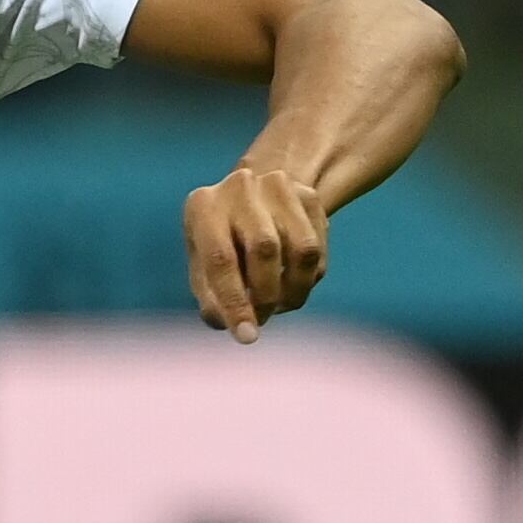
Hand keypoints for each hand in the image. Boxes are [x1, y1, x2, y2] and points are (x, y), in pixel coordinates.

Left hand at [183, 163, 328, 343]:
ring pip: (303, 250)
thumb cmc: (220, 244)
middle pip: (265, 247)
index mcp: (203, 206)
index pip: (220, 259)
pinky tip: (292, 282)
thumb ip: (211, 298)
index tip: (248, 337)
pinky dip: (308, 279)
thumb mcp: (203, 267)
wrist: (252, 199)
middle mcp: (240, 187)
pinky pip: (319, 250)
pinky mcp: (309, 196)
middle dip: (268, 295)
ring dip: (295, 290)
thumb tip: (226, 323)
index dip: (235, 302)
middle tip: (264, 318)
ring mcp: (278, 186)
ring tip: (280, 304)